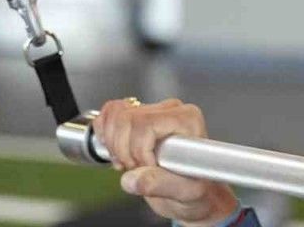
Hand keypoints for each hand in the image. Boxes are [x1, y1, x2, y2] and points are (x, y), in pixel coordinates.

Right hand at [93, 98, 239, 225]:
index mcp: (187, 120)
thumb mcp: (185, 193)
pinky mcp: (139, 117)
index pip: (145, 124)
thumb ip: (161, 185)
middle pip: (127, 118)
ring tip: (130, 164)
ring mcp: (154, 112)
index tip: (146, 169)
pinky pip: (111, 112)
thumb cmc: (197, 190)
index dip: (138, 151)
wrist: (193, 193)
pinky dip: (106, 134)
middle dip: (124, 150)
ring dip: (114, 145)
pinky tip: (119, 153)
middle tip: (137, 170)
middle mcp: (171, 111)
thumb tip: (132, 179)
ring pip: (116, 115)